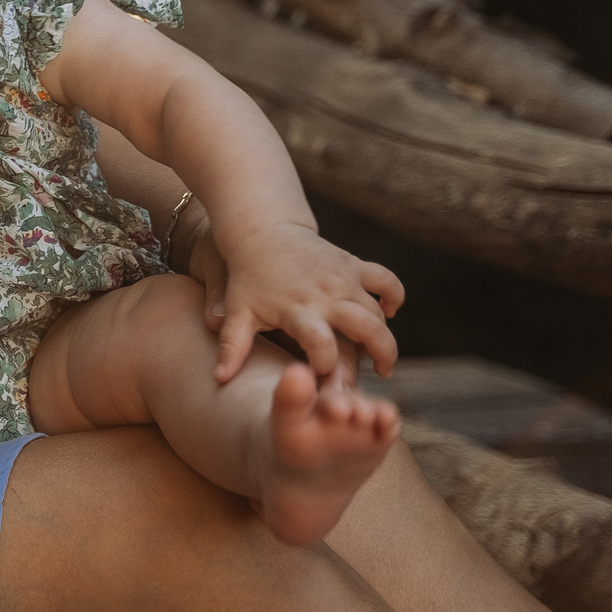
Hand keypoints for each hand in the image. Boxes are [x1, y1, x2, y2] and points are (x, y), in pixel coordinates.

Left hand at [210, 221, 404, 383]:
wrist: (263, 231)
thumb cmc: (248, 278)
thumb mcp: (238, 311)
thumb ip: (232, 346)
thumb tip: (218, 379)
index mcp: (297, 309)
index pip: (320, 342)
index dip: (326, 363)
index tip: (324, 377)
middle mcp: (326, 294)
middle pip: (367, 327)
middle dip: (382, 353)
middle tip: (381, 373)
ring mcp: (344, 278)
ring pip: (378, 311)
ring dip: (386, 335)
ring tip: (383, 358)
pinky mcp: (354, 264)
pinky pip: (386, 280)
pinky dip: (393, 296)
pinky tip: (387, 313)